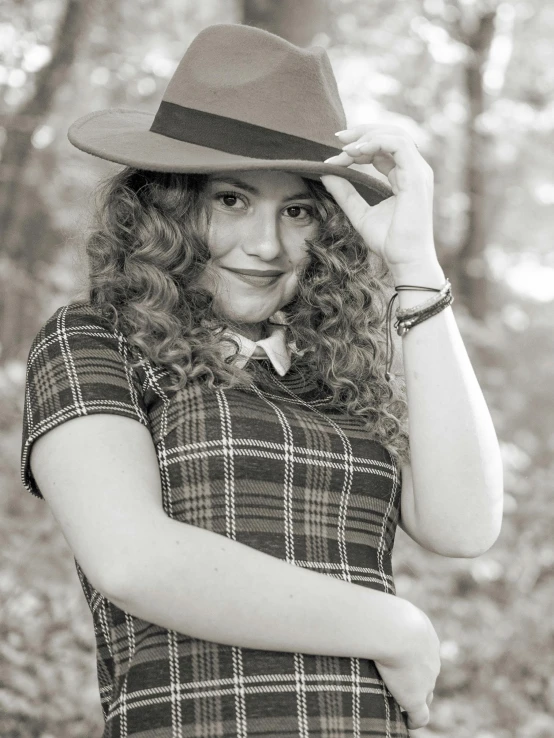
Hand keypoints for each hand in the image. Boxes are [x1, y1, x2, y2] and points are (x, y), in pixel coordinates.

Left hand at [321, 124, 437, 272]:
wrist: (405, 261)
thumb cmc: (389, 243)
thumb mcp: (359, 213)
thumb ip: (345, 193)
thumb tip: (325, 174)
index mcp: (404, 177)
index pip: (383, 149)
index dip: (358, 147)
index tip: (333, 156)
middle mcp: (414, 170)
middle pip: (391, 135)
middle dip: (363, 131)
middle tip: (337, 137)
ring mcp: (418, 172)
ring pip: (396, 134)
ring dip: (367, 135)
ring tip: (344, 147)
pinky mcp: (417, 176)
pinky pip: (398, 145)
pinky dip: (376, 142)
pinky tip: (355, 152)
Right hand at [374, 602, 440, 730]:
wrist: (394, 629)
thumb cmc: (380, 613)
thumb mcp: (377, 605)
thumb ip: (367, 609)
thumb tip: (347, 606)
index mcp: (423, 633)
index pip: (421, 649)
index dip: (411, 656)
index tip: (398, 659)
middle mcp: (431, 657)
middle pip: (426, 672)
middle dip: (415, 677)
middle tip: (399, 681)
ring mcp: (426, 679)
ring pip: (425, 694)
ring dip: (414, 698)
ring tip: (401, 703)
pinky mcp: (417, 697)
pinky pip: (420, 716)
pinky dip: (413, 720)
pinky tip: (406, 723)